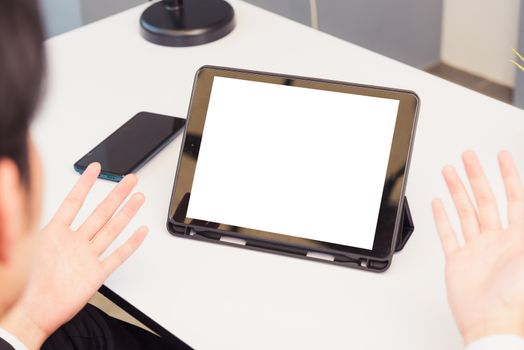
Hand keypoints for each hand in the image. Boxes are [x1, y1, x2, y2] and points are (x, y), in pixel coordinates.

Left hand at [0, 163, 147, 348]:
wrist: (33, 313)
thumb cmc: (24, 283)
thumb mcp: (20, 242)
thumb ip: (17, 213)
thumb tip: (9, 185)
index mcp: (55, 233)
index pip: (74, 202)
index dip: (86, 183)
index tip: (95, 168)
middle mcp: (74, 242)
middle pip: (101, 212)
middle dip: (116, 194)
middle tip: (128, 180)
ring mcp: (87, 257)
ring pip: (112, 230)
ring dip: (126, 213)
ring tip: (138, 198)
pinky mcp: (97, 274)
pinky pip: (117, 256)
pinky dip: (131, 244)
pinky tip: (139, 232)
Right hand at [432, 150, 523, 343]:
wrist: (491, 324)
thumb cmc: (515, 297)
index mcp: (518, 238)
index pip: (514, 197)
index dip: (509, 175)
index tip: (502, 157)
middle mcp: (497, 240)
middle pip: (486, 199)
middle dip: (477, 175)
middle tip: (469, 156)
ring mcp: (477, 249)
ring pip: (466, 212)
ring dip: (457, 190)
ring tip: (449, 171)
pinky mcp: (459, 260)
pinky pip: (449, 234)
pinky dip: (442, 218)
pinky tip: (439, 205)